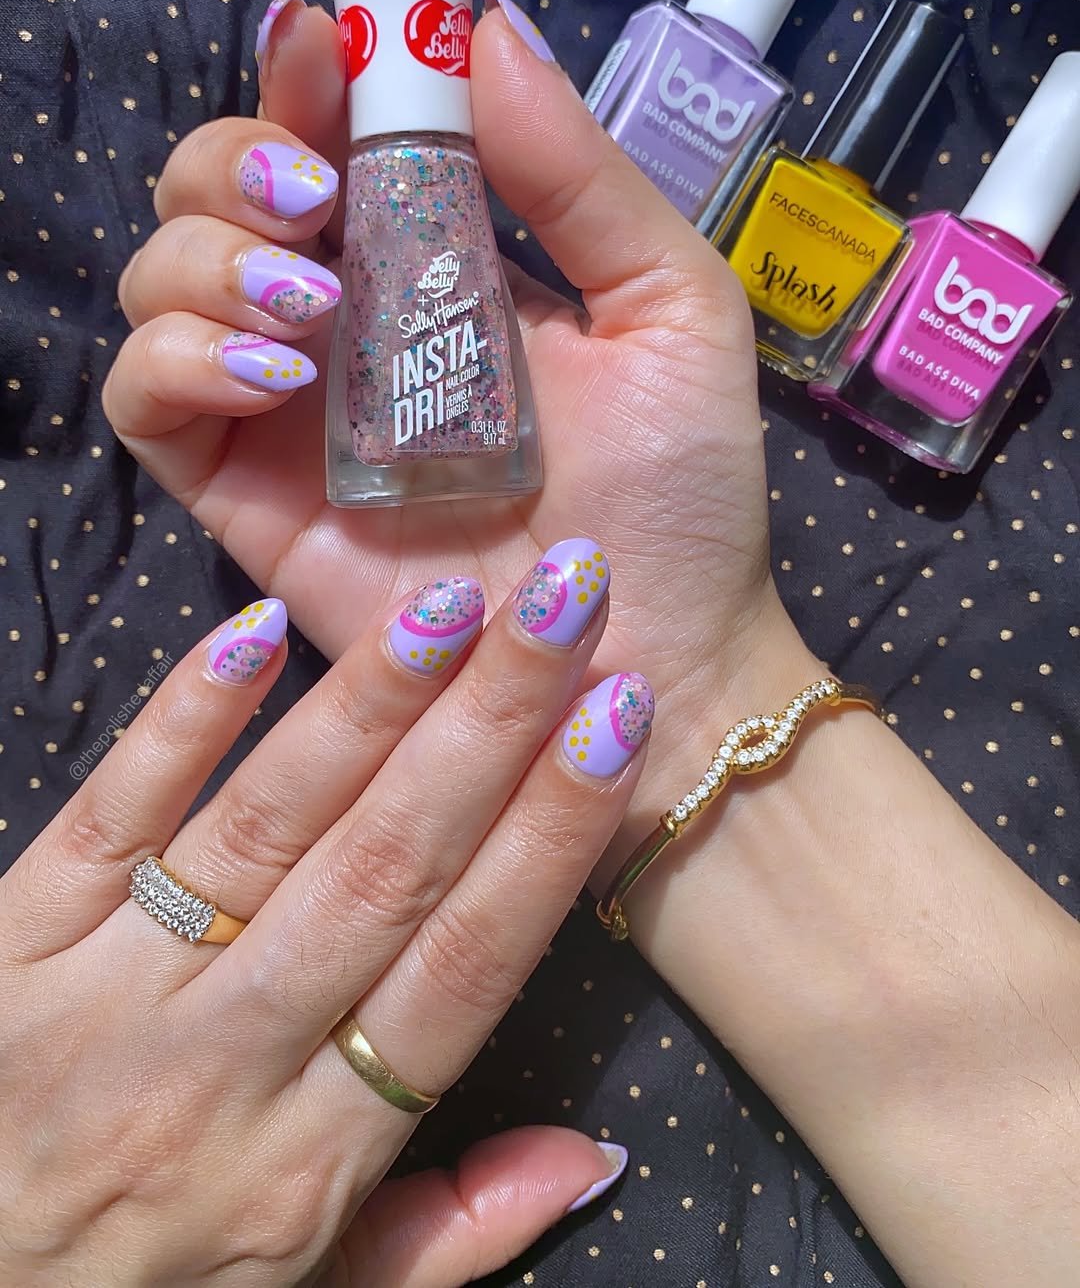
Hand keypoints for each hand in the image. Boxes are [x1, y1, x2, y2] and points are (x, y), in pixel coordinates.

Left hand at [0, 557, 649, 1284]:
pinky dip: (182, 721)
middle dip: (489, 724)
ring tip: (452, 602)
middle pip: (384, 868)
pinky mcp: (14, 938)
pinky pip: (108, 815)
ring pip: (265, 824)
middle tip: (567, 601)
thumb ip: (457, 1234)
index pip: (462, 970)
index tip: (615, 722)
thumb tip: (599, 1152)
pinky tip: (256, 630)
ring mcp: (107, 989)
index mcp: (310, 1158)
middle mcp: (220, 1061)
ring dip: (368, 703)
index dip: (547, 838)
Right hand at [103, 0, 816, 871]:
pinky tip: (267, 370)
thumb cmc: (679, 494)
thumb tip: (487, 36)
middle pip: (216, 195)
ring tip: (310, 297)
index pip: (331, 141)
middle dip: (236, 161)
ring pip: (161, 282)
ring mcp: (289, 412)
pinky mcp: (250, 498)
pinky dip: (174, 360)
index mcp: (437, 264)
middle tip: (313, 190)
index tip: (330, 49)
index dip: (307, 80)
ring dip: (207, 257)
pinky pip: (148, 403)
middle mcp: (347, 325)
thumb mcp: (669, 310)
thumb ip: (581, 180)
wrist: (648, 655)